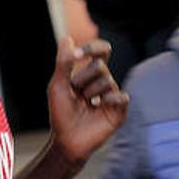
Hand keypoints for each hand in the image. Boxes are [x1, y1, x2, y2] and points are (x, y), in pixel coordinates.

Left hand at [46, 37, 128, 165]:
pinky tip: (98, 106)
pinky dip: (108, 99)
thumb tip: (68, 38)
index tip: (78, 54)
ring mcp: (112, 97)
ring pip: (108, 80)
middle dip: (83, 78)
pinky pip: (121, 95)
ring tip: (86, 105)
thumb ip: (63, 63)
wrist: (67, 140)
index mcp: (90, 75)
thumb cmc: (61, 114)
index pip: (100, 52)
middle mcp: (104, 83)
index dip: (92, 47)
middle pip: (100, 66)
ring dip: (91, 92)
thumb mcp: (58, 86)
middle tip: (77, 94)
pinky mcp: (119, 111)